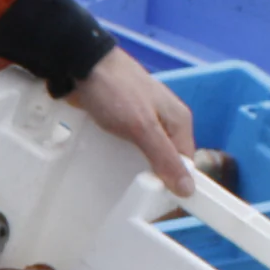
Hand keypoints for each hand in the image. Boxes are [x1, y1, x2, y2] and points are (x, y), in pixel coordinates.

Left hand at [66, 48, 196, 197]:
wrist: (83, 63)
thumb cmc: (115, 90)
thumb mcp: (142, 127)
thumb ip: (164, 157)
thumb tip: (187, 188)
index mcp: (179, 121)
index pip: (186, 163)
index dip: (176, 184)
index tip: (160, 205)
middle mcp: (166, 119)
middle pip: (167, 159)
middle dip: (155, 177)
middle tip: (137, 197)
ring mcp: (145, 118)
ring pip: (146, 152)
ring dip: (136, 168)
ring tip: (121, 184)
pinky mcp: (124, 118)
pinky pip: (129, 144)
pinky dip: (122, 156)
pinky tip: (110, 165)